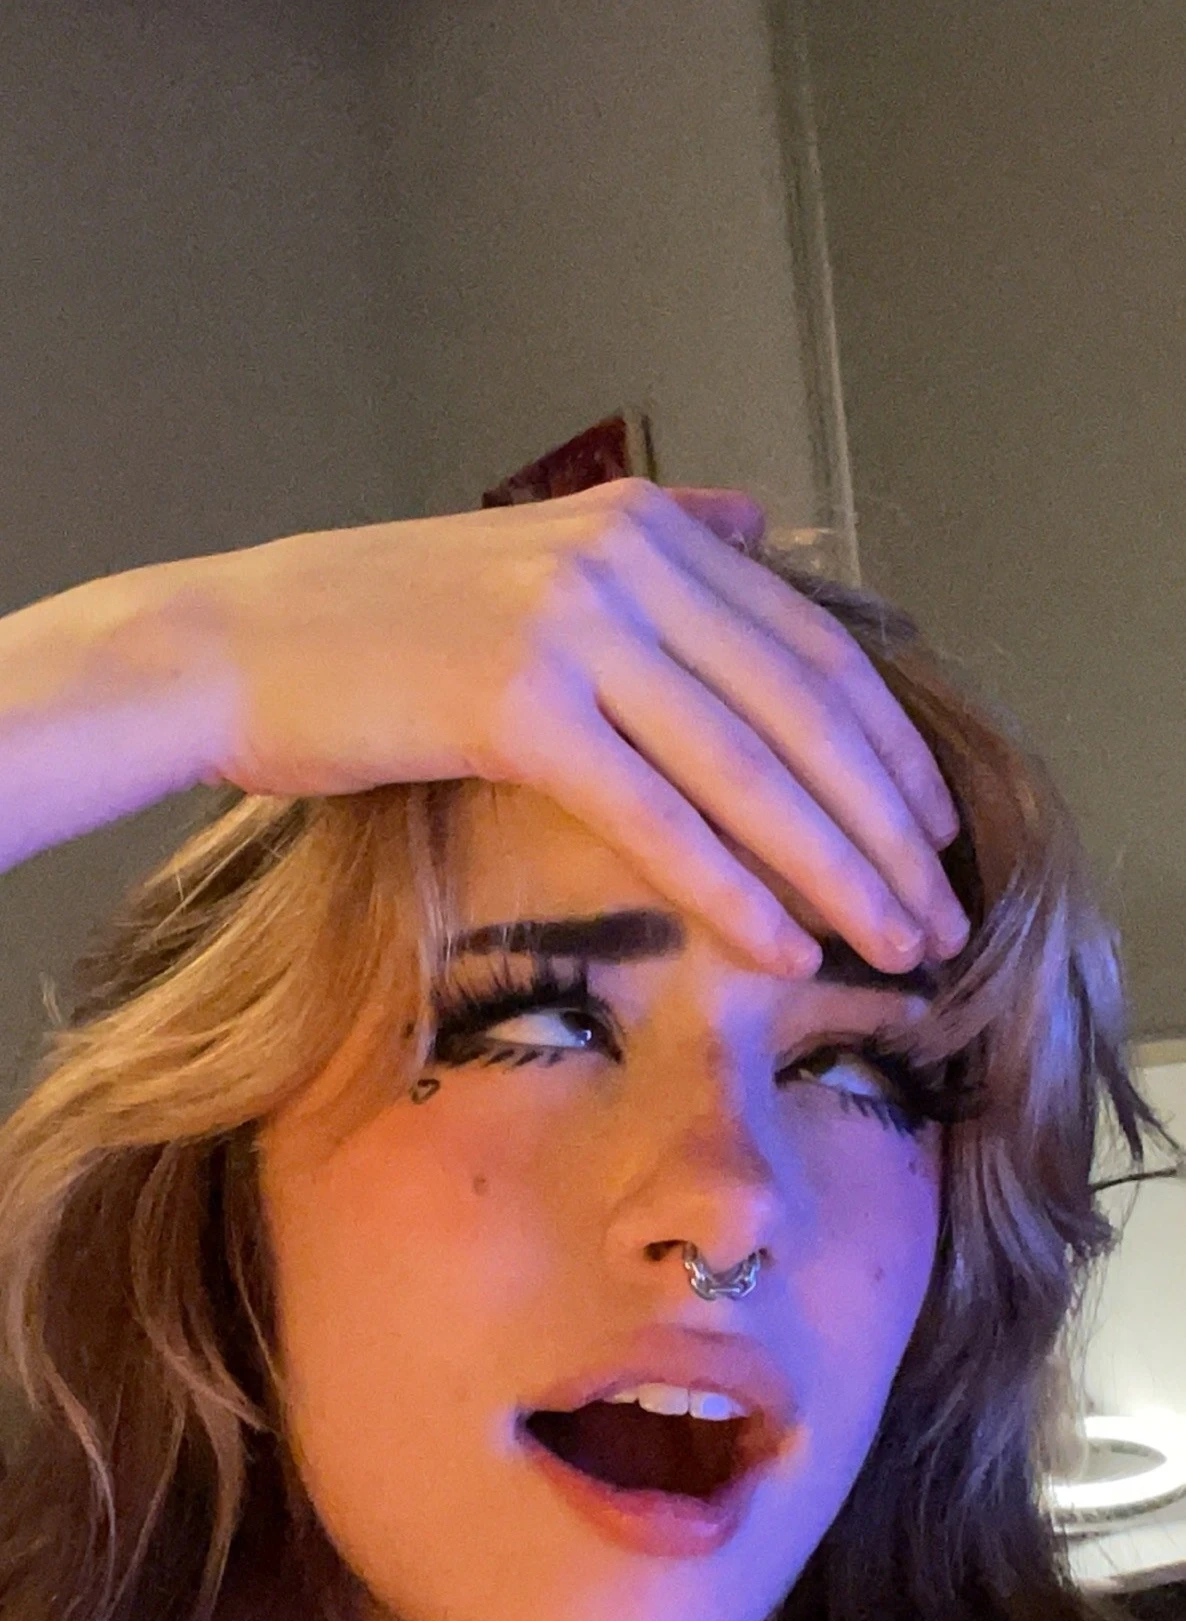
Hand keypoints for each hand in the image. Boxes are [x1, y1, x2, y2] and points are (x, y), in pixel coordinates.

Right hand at [194, 479, 967, 975]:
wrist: (222, 645)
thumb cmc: (368, 626)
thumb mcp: (523, 553)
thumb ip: (650, 536)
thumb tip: (752, 519)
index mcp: (641, 524)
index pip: (811, 651)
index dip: (888, 752)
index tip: (933, 834)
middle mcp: (623, 560)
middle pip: (803, 712)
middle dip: (888, 827)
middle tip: (943, 914)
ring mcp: (571, 626)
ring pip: (747, 768)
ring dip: (838, 870)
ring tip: (897, 946)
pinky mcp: (514, 704)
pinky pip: (656, 813)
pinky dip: (733, 886)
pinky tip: (784, 946)